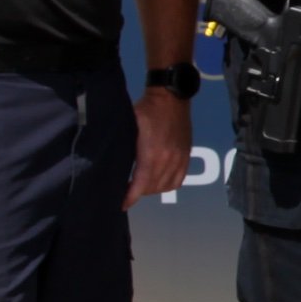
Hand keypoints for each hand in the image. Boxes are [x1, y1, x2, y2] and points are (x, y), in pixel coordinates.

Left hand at [126, 87, 189, 205]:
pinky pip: (178, 180)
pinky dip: (167, 185)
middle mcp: (168, 160)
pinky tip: (158, 181)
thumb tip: (114, 166)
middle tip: (127, 189)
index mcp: (152, 154)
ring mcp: (179, 159)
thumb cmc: (146, 110)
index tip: (122, 204)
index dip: (130, 197)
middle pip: (152, 188)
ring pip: (165, 186)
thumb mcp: (129, 128)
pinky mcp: (186, 156)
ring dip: (152, 189)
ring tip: (142, 185)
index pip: (140, 185)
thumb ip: (126, 149)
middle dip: (139, 192)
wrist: (171, 97)